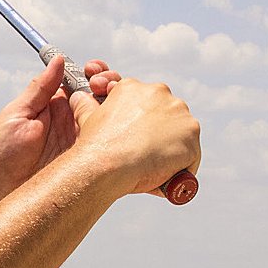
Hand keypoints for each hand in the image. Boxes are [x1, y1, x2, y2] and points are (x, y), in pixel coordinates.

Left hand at [0, 55, 119, 210]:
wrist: (4, 193)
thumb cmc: (4, 155)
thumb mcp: (16, 116)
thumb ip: (38, 89)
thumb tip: (58, 59)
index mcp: (57, 104)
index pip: (81, 80)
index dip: (92, 71)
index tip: (91, 69)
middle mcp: (74, 118)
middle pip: (102, 93)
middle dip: (109, 82)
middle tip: (101, 85)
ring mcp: (85, 138)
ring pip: (112, 115)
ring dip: (117, 102)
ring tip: (110, 100)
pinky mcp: (92, 159)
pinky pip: (112, 142)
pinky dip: (120, 131)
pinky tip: (118, 125)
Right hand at [72, 76, 201, 197]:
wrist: (107, 164)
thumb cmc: (95, 147)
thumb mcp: (86, 119)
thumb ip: (85, 106)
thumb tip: (77, 97)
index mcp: (133, 87)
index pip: (145, 106)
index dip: (140, 127)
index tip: (133, 143)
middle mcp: (159, 92)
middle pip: (166, 118)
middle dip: (158, 138)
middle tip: (143, 159)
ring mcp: (179, 112)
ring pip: (180, 137)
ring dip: (170, 153)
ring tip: (152, 171)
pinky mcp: (191, 134)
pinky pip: (191, 157)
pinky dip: (181, 170)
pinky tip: (164, 179)